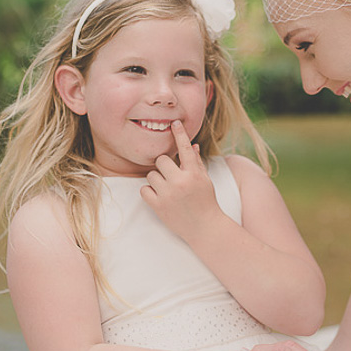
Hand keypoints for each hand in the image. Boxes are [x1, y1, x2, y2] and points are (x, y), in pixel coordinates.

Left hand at [141, 120, 223, 240]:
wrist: (205, 228)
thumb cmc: (206, 201)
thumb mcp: (205, 180)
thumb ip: (196, 162)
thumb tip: (192, 145)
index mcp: (194, 174)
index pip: (185, 148)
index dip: (180, 134)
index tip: (174, 122)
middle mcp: (181, 182)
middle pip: (161, 160)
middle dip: (164, 166)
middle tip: (170, 174)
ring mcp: (169, 194)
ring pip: (151, 175)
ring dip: (157, 179)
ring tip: (167, 189)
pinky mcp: (158, 206)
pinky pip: (144, 190)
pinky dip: (150, 192)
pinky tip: (160, 197)